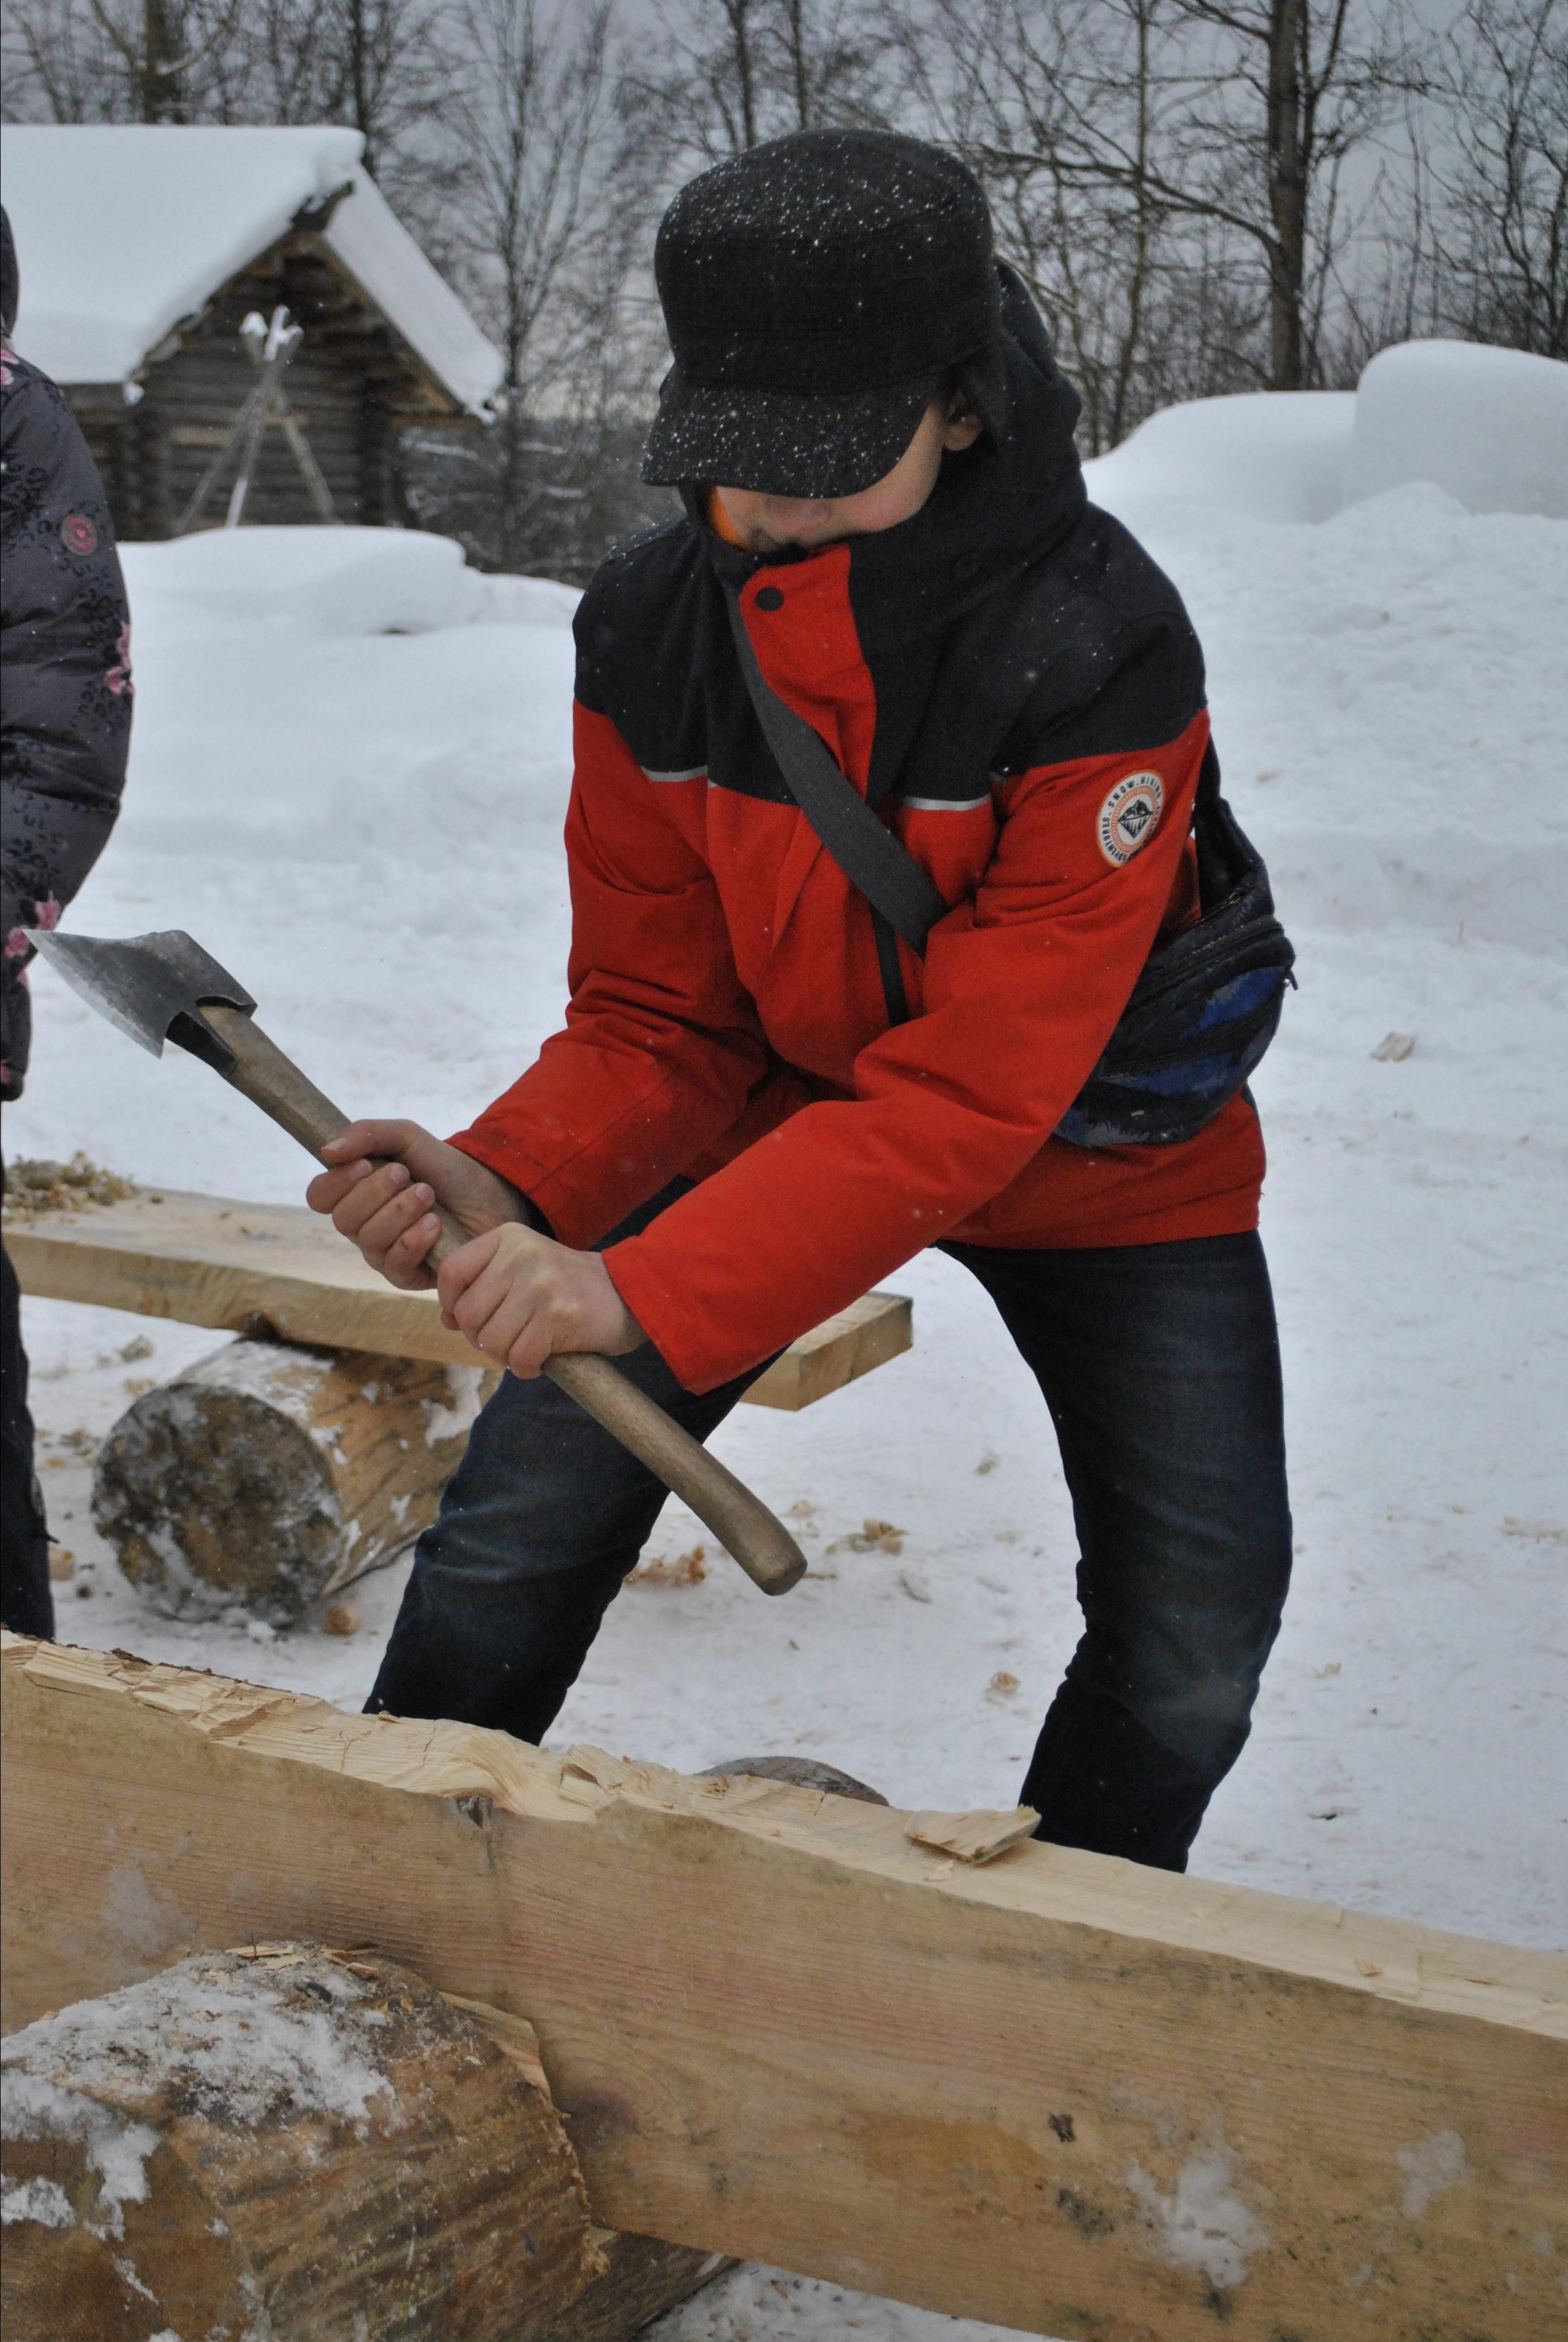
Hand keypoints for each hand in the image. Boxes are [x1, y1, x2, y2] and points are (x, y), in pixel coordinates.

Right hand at [306, 1118, 526, 1290]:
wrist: (491, 1194)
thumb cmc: (444, 1168)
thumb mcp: (407, 1138)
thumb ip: (367, 1134)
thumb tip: (326, 1151)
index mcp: (355, 1194)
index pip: (319, 1197)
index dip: (336, 1182)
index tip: (366, 1164)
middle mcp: (363, 1227)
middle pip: (343, 1220)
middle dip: (374, 1193)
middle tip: (405, 1175)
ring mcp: (384, 1254)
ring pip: (369, 1241)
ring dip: (399, 1212)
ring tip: (428, 1194)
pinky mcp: (409, 1276)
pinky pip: (395, 1265)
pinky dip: (414, 1240)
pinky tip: (435, 1224)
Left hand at [436, 1221, 644, 1376]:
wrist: (629, 1292)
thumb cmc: (568, 1286)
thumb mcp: (524, 1268)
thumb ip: (483, 1286)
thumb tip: (445, 1319)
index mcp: (508, 1238)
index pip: (452, 1271)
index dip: (450, 1304)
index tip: (467, 1318)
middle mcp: (521, 1256)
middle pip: (469, 1314)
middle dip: (480, 1338)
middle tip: (504, 1340)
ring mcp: (541, 1286)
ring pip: (491, 1340)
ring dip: (504, 1356)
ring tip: (525, 1348)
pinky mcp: (559, 1317)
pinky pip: (520, 1358)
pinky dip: (526, 1368)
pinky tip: (540, 1359)